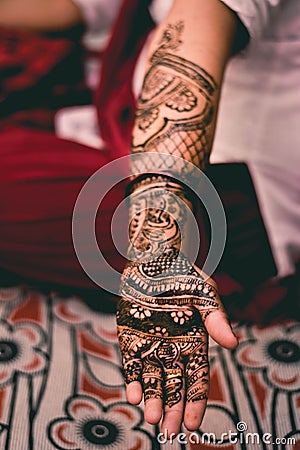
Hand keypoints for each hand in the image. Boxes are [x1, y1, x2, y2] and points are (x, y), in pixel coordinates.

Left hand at [117, 250, 237, 436]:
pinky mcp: (131, 339)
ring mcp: (151, 346)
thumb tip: (233, 343)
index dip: (195, 401)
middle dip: (172, 409)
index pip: (197, 379)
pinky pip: (131, 365)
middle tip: (169, 432)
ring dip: (153, 400)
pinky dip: (132, 380)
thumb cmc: (183, 275)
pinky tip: (134, 395)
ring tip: (152, 418)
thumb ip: (216, 317)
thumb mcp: (204, 293)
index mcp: (195, 342)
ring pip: (153, 381)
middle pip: (174, 387)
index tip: (191, 424)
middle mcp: (173, 349)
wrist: (153, 259)